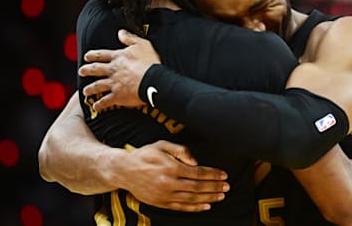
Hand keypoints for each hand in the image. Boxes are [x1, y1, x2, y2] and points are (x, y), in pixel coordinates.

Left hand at [79, 29, 159, 110]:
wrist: (152, 80)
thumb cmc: (149, 62)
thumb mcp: (142, 44)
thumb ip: (130, 38)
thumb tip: (120, 33)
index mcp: (118, 58)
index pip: (102, 55)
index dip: (93, 55)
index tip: (86, 56)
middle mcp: (113, 70)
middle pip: (96, 69)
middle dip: (87, 70)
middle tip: (81, 71)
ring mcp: (114, 84)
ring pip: (97, 86)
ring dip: (90, 89)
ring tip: (85, 91)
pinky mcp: (117, 96)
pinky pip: (105, 101)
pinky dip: (99, 105)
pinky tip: (95, 107)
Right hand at [113, 140, 229, 210]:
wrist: (124, 170)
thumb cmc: (145, 155)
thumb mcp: (162, 145)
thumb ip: (181, 150)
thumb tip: (195, 161)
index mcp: (171, 167)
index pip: (198, 172)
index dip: (213, 174)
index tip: (223, 175)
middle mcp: (169, 183)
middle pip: (198, 187)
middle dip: (214, 187)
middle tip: (227, 186)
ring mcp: (164, 195)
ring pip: (192, 198)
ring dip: (208, 198)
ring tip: (221, 196)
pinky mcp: (161, 203)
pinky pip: (181, 207)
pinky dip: (195, 208)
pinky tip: (206, 206)